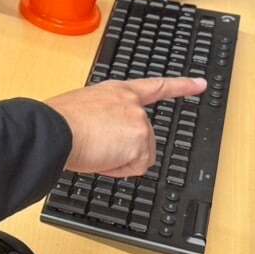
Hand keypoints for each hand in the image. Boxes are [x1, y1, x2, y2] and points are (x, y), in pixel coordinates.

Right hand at [48, 77, 207, 177]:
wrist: (55, 130)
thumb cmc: (59, 121)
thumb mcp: (84, 108)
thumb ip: (105, 117)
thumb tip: (104, 140)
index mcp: (117, 91)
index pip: (155, 87)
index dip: (181, 86)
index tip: (200, 84)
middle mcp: (132, 104)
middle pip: (144, 139)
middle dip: (125, 150)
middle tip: (97, 147)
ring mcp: (139, 123)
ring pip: (139, 156)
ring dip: (118, 160)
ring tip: (95, 150)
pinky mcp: (140, 142)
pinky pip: (134, 168)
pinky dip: (117, 169)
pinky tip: (101, 158)